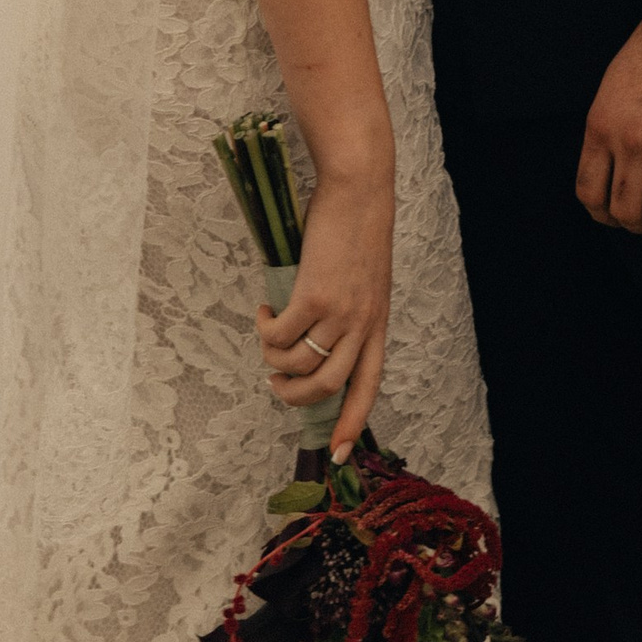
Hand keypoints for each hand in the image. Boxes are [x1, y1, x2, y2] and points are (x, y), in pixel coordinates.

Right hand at [256, 157, 392, 458]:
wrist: (360, 188)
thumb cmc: (356, 227)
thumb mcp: (362, 277)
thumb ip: (344, 309)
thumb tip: (308, 333)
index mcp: (378, 323)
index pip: (369, 387)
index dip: (352, 423)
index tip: (338, 453)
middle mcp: (363, 324)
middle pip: (330, 388)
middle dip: (296, 399)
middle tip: (276, 383)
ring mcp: (341, 311)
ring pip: (301, 365)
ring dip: (275, 363)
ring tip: (266, 341)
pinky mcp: (315, 294)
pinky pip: (281, 334)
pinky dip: (265, 330)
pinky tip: (264, 310)